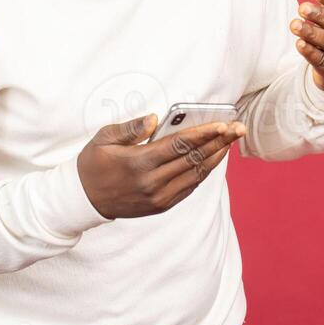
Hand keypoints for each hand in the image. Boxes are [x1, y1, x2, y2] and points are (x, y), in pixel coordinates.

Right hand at [76, 115, 246, 218]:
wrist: (84, 200)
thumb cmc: (93, 164)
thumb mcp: (104, 139)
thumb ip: (131, 128)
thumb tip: (155, 119)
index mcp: (139, 163)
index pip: (180, 145)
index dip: (204, 133)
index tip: (224, 123)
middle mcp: (152, 183)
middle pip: (194, 158)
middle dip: (219, 142)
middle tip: (238, 128)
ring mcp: (159, 197)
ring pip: (196, 174)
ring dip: (216, 156)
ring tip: (230, 141)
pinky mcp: (161, 205)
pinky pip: (189, 187)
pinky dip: (203, 171)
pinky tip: (213, 158)